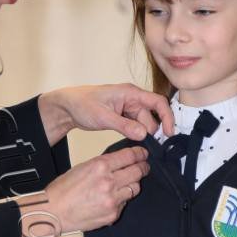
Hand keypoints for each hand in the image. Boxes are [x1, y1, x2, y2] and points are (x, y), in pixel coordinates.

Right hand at [18, 145, 148, 236]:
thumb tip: (120, 162)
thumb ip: (104, 164)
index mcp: (100, 166)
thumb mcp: (83, 167)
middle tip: (143, 167)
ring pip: (135, 188)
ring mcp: (112, 199)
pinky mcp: (113, 213)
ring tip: (126, 184)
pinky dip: (121, 200)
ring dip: (132, 184)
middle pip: (137, 171)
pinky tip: (112, 199)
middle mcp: (109, 182)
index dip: (140, 154)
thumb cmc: (63, 189)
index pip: (129, 156)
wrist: (54, 211)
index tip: (143, 154)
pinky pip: (125, 203)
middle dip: (142, 168)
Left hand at [38, 85, 174, 143]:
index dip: (166, 117)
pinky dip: (135, 134)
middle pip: (151, 117)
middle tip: (140, 143)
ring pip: (144, 123)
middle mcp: (132, 99)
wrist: (68, 106)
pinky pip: (136, 126)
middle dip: (149, 131)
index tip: (169, 133)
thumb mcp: (103, 116)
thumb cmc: (82, 104)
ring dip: (141, 134)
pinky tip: (129, 139)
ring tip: (130, 140)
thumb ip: (124, 125)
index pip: (157, 102)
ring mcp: (128, 108)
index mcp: (130, 93)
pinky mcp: (124, 116)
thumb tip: (143, 134)